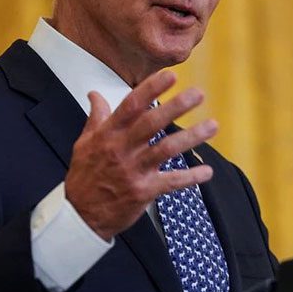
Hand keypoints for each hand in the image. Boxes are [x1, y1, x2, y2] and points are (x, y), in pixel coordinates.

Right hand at [64, 71, 216, 240]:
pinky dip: (191, 177)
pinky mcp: (143, 191)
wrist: (80, 215)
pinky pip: (171, 182)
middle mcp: (121, 149)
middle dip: (176, 106)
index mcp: (108, 134)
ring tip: (213, 125)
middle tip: (198, 94)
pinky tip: (207, 171)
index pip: (131, 105)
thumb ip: (96, 117)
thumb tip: (95, 94)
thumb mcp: (84, 142)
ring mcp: (133, 171)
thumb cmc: (84, 176)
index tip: (170, 76)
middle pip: (151, 123)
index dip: (151, 89)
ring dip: (192, 136)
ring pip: (166, 149)